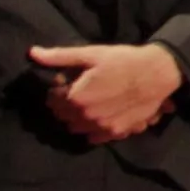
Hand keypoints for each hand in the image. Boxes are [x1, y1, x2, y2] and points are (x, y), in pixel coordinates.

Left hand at [30, 40, 187, 139]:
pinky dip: (93, 128)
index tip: (66, 81)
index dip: (57, 90)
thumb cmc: (123, 60)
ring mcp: (101, 128)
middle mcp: (86, 117)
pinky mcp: (116, 133)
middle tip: (79, 91)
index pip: (52, 101)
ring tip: (91, 102)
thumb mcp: (90, 54)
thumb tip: (32, 53)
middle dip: (65, 105)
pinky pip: (94, 137)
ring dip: (77, 118)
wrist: (157, 73)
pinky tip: (102, 113)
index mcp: (76, 98)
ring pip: (76, 128)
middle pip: (63, 116)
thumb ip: (59, 57)